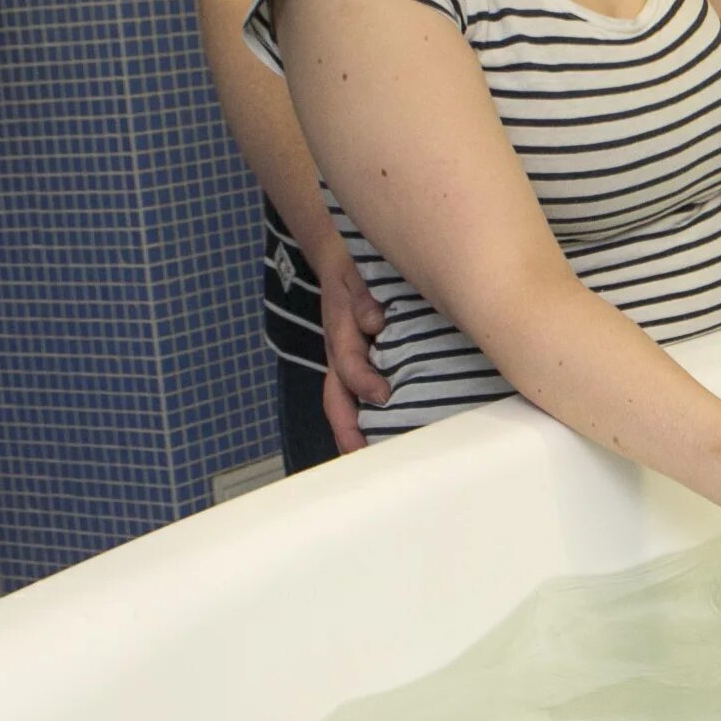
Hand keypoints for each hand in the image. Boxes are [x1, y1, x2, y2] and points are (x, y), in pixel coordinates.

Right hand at [310, 238, 389, 454]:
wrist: (338, 259)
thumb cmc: (354, 269)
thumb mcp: (355, 274)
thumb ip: (362, 297)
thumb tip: (375, 322)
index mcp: (341, 332)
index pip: (348, 364)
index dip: (363, 382)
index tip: (383, 396)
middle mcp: (339, 354)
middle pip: (337, 399)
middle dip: (347, 430)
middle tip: (363, 458)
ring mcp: (344, 362)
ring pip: (343, 404)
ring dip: (353, 433)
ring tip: (371, 462)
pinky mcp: (356, 364)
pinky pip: (354, 398)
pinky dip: (362, 420)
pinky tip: (384, 438)